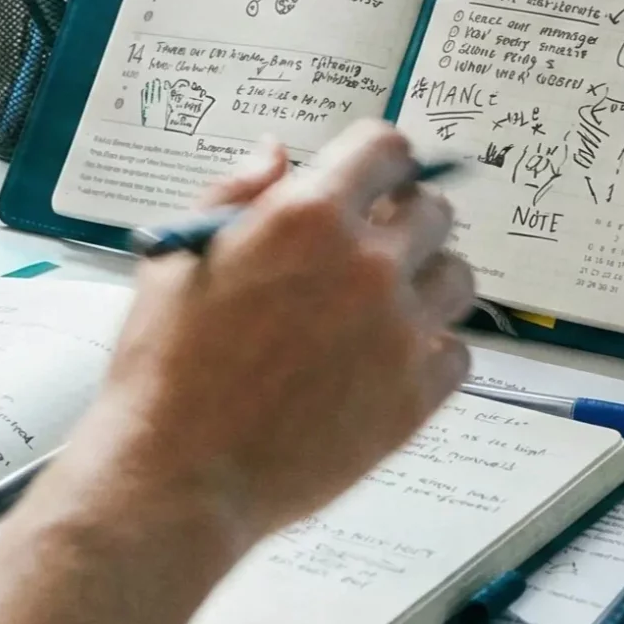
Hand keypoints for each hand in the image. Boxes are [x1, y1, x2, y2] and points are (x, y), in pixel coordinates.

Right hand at [47, 122, 474, 555]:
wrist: (177, 474)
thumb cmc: (166, 366)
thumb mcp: (179, 256)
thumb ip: (236, 192)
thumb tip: (278, 153)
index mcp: (307, 215)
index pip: (386, 149)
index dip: (379, 161)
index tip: (375, 180)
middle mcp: (367, 264)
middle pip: (434, 210)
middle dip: (405, 219)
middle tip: (373, 248)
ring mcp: (399, 331)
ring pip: (456, 278)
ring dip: (426, 282)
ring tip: (382, 308)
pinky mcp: (415, 396)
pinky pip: (457, 352)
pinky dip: (430, 353)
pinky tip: (385, 363)